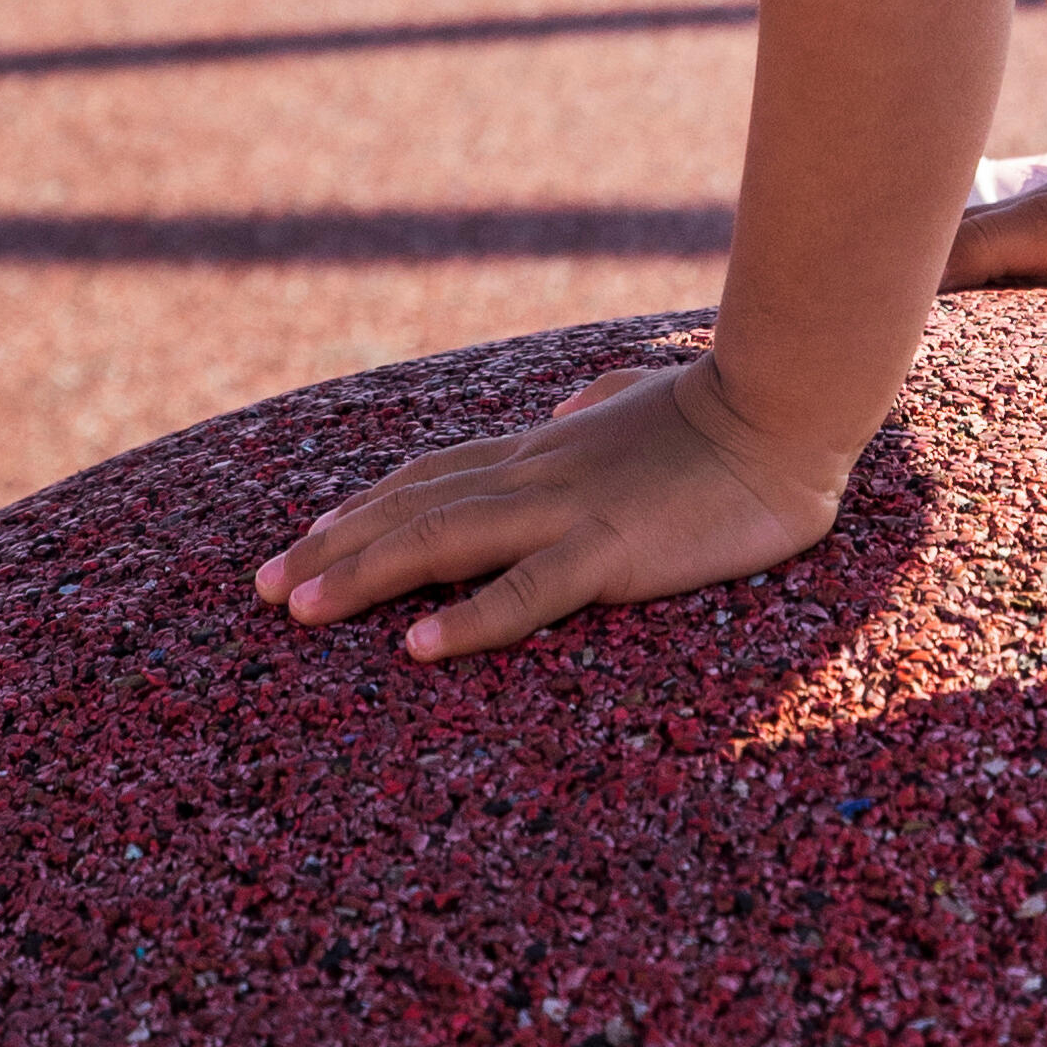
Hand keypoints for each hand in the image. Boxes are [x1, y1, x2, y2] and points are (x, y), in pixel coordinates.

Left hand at [253, 356, 844, 661]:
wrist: (785, 407)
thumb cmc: (726, 409)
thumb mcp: (641, 399)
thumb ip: (596, 404)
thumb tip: (565, 409)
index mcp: (546, 447)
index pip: (431, 475)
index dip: (362, 507)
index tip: (305, 539)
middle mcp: (538, 473)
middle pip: (412, 508)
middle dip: (330, 547)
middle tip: (261, 587)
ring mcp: (569, 511)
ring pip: (442, 542)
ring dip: (362, 574)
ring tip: (298, 608)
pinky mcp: (611, 552)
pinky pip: (525, 592)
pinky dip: (466, 619)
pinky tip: (416, 647)